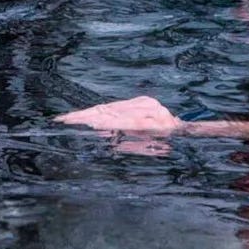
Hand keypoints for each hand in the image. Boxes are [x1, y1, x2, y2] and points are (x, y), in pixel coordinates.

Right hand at [54, 96, 180, 132]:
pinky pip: (117, 106)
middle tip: (63, 120)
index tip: (77, 123)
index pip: (115, 120)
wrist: (185, 132)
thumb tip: (104, 133)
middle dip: (84, 116)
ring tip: (67, 118)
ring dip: (88, 113)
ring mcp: (143, 102)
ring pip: (110, 107)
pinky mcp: (142, 100)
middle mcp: (145, 106)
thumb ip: (129, 143)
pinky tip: (85, 114)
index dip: (95, 121)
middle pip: (108, 111)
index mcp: (147, 119)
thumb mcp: (150, 147)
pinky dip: (100, 111)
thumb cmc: (167, 144)